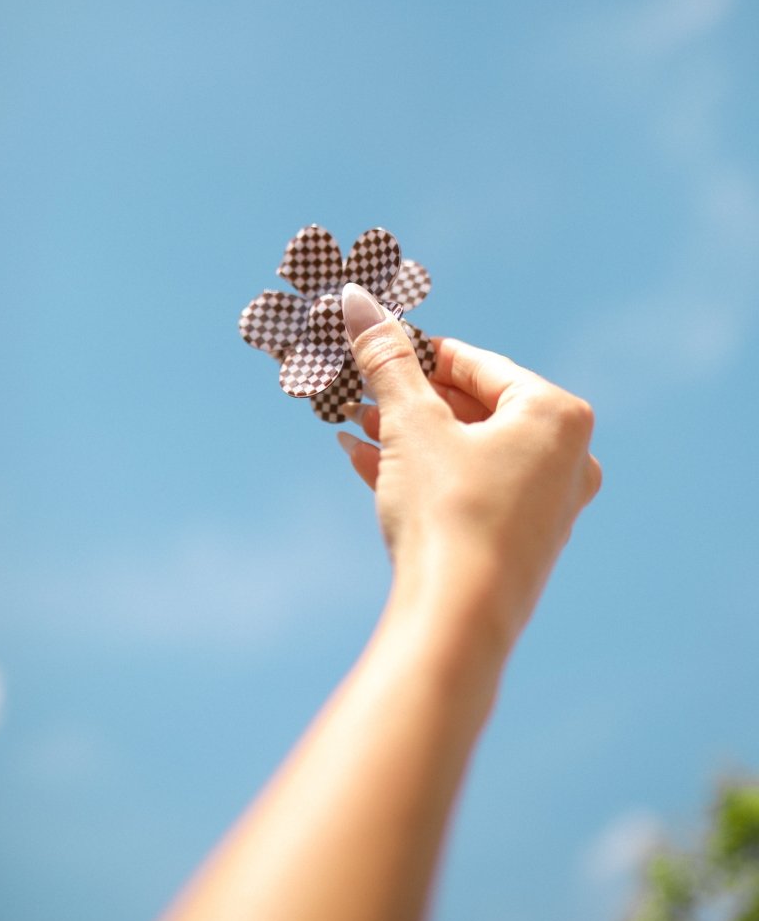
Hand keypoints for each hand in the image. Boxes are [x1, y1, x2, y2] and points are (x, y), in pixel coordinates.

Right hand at [339, 285, 601, 670]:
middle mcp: (567, 458)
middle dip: (408, 399)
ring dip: (407, 435)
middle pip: (472, 408)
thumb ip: (387, 359)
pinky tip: (363, 463)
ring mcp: (547, 505)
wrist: (457, 623)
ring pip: (466, 451)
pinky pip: (467, 489)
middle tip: (357, 389)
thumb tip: (357, 298)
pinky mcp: (520, 542)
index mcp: (556, 415)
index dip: (417, 352)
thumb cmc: (447, 512)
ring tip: (352, 424)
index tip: (374, 347)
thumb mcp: (411, 424)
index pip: (476, 363)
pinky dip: (421, 473)